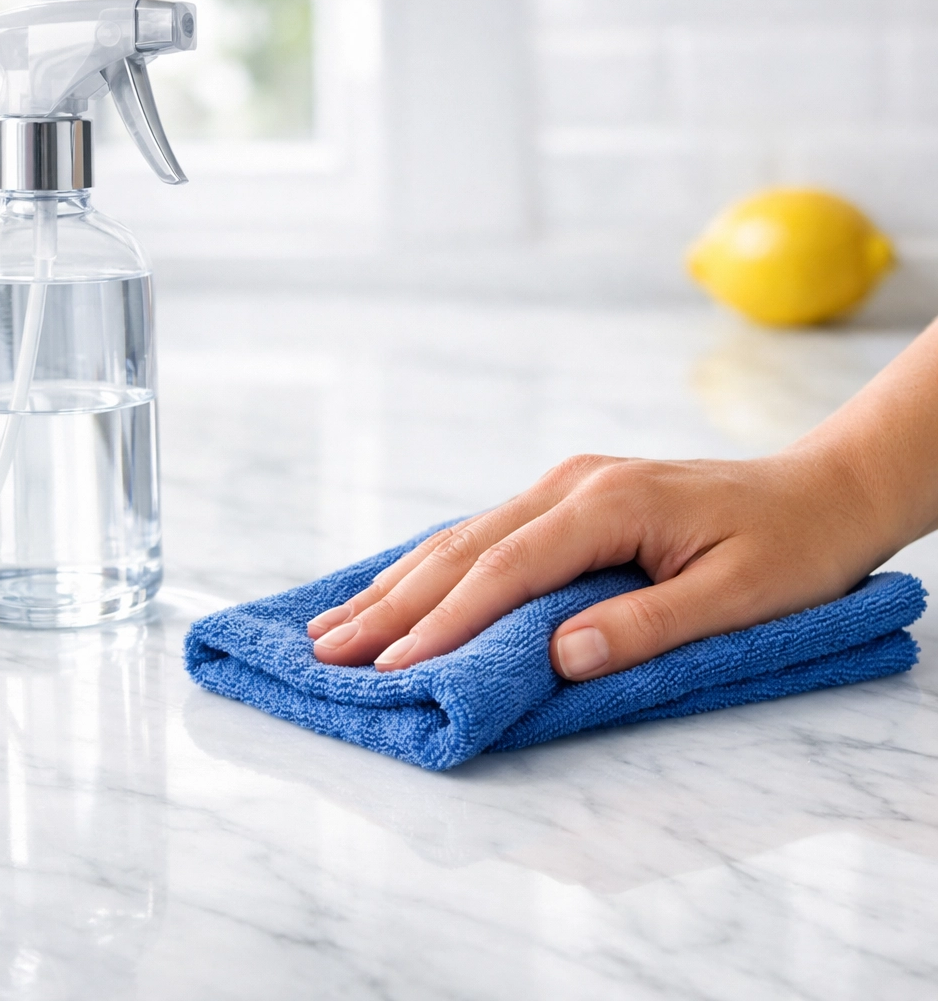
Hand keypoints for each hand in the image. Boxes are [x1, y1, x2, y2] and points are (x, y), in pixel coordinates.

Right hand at [306, 449, 886, 680]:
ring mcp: (567, 485)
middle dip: (393, 603)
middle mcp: (573, 484)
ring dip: (399, 582)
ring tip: (337, 620)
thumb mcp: (738, 598)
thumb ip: (647, 624)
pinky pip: (486, 533)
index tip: (391, 665)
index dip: (445, 621)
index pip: (506, 568)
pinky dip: (435, 566)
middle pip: (465, 548)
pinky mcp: (569, 498)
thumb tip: (558, 657)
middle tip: (328, 648)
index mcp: (609, 502)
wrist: (821, 489)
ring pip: (464, 536)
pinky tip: (400, 585)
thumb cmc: (790, 547)